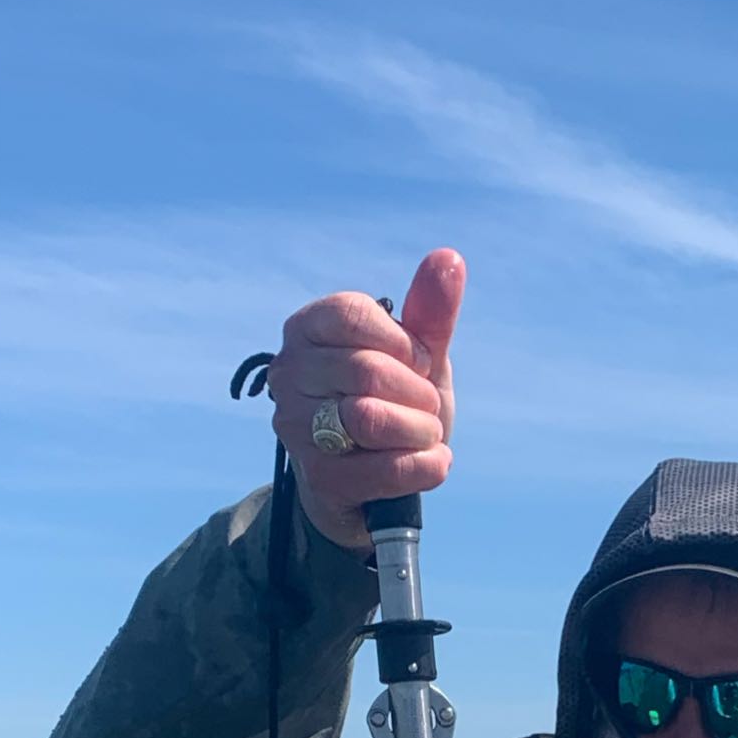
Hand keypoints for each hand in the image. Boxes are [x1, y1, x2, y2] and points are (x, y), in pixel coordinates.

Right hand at [269, 247, 465, 547]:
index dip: (403, 343)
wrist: (375, 480)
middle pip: (366, 370)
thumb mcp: (417, 355)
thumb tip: (449, 258)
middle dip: (418, 392)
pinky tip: (431, 461)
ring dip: (421, 429)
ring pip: (370, 418)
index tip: (419, 361)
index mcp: (307, 328)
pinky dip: (426, 465)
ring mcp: (296, 427)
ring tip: (426, 433)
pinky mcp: (319, 477)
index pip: (352, 316)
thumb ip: (430, 311)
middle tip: (427, 406)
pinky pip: (386, 468)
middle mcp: (288, 373)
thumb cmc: (394, 400)